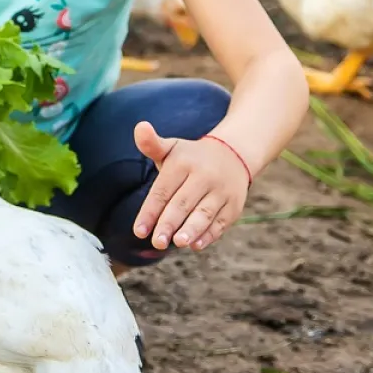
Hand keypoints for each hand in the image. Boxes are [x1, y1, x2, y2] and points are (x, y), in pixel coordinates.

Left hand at [132, 123, 249, 251]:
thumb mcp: (171, 148)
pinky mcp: (234, 205)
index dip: (150, 211)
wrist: (233, 154)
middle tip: (157, 242)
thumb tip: (139, 127)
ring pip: (204, 213)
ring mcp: (222, 191)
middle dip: (169, 223)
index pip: (162, 191)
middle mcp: (204, 176)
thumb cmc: (190, 158)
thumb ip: (151, 144)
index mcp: (183, 163)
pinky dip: (209, 234)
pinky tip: (196, 245)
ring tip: (178, 243)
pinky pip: (221, 222)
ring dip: (192, 229)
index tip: (139, 231)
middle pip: (183, 203)